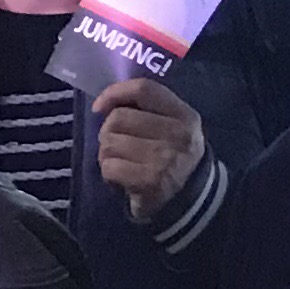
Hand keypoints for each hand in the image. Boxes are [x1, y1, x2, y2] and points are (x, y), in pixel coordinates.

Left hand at [93, 76, 209, 222]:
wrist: (189, 199)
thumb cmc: (172, 156)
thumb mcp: (171, 126)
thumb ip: (145, 109)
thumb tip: (104, 103)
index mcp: (183, 114)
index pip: (144, 89)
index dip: (115, 93)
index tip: (99, 107)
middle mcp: (178, 133)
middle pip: (118, 118)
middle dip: (108, 132)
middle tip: (118, 145)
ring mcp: (165, 158)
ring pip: (109, 143)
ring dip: (107, 155)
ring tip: (122, 162)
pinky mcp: (150, 181)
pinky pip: (109, 167)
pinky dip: (109, 174)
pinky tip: (122, 178)